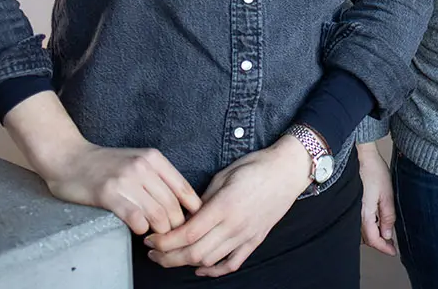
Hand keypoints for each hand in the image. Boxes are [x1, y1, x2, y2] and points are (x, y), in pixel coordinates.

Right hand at [36, 139, 200, 235]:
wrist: (69, 158)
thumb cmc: (105, 164)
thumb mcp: (137, 160)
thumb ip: (157, 176)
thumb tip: (180, 202)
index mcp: (154, 158)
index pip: (183, 188)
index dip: (191, 209)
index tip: (190, 221)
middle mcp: (143, 167)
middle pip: (171, 204)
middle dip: (175, 224)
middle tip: (172, 235)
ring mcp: (126, 180)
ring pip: (157, 213)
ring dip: (160, 230)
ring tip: (156, 235)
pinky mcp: (109, 194)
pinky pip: (136, 218)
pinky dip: (141, 229)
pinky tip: (139, 230)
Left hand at [144, 136, 312, 275]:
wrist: (288, 170)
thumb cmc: (255, 167)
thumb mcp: (223, 176)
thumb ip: (202, 200)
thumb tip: (184, 217)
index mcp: (224, 206)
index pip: (186, 234)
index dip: (163, 241)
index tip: (149, 239)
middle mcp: (234, 225)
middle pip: (193, 253)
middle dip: (168, 257)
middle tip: (153, 252)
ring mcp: (246, 235)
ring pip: (209, 261)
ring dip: (186, 263)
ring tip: (171, 256)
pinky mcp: (255, 240)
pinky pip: (232, 263)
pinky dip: (214, 271)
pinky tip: (200, 269)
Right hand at [357, 141, 396, 255]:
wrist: (359, 155)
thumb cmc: (372, 170)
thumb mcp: (387, 194)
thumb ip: (387, 216)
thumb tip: (388, 234)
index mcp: (364, 214)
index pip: (373, 239)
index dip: (384, 248)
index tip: (393, 252)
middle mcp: (354, 215)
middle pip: (366, 238)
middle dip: (379, 243)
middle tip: (391, 245)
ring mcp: (351, 209)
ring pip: (361, 231)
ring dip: (372, 235)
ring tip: (385, 233)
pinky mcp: (350, 204)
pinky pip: (357, 222)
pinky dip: (367, 226)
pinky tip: (375, 222)